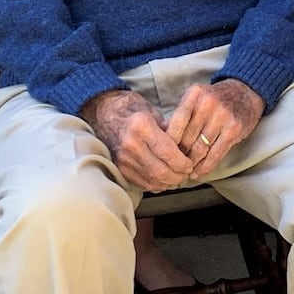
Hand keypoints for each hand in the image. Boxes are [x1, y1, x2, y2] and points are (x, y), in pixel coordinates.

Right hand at [79, 89, 194, 192]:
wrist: (103, 111)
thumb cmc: (132, 109)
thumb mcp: (153, 111)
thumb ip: (168, 130)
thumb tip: (185, 147)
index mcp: (142, 126)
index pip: (168, 152)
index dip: (182, 162)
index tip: (190, 164)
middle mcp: (130, 144)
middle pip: (160, 170)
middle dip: (177, 176)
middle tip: (186, 174)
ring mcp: (122, 158)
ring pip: (151, 179)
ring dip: (167, 183)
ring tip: (177, 178)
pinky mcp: (118, 167)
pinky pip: (139, 182)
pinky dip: (154, 185)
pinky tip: (162, 181)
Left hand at [165, 79, 264, 180]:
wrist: (246, 92)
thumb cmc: (216, 100)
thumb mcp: (197, 98)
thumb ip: (182, 116)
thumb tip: (161, 141)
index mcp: (195, 93)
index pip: (176, 121)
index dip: (168, 142)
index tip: (162, 154)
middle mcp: (208, 103)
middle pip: (187, 137)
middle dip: (178, 155)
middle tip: (172, 167)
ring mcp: (222, 115)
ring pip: (200, 148)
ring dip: (191, 164)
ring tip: (184, 172)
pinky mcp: (234, 129)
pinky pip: (215, 153)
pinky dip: (205, 167)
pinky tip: (199, 173)